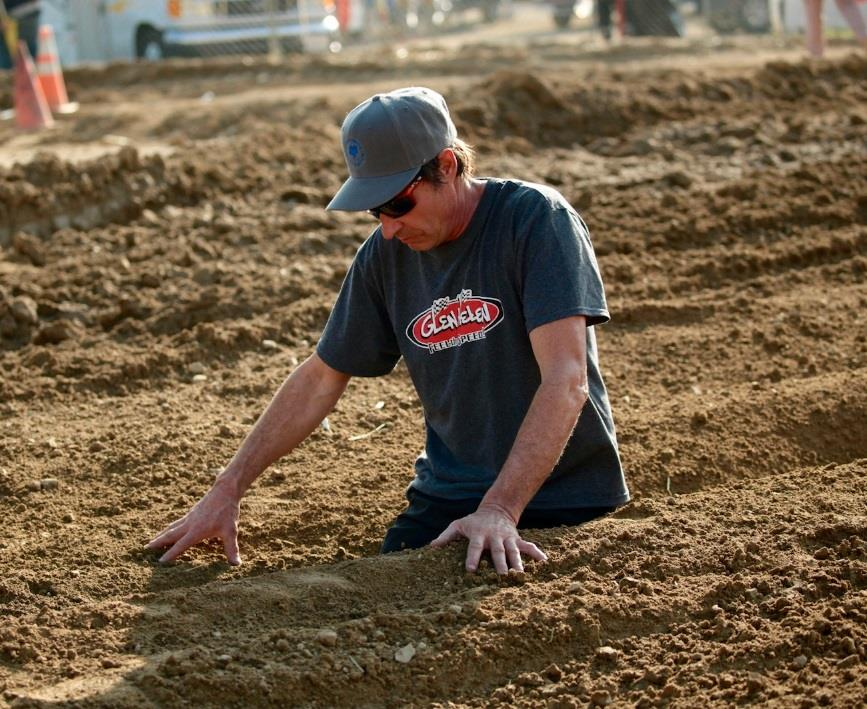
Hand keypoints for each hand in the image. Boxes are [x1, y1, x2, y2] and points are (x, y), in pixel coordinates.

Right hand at [145, 481, 241, 564]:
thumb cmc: (227, 512)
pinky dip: (169, 528)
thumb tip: (236, 564)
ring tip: (151, 542)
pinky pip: (177, 522)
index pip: (181, 545)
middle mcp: (189, 524)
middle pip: (170, 535)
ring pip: (172, 528)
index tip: (160, 562)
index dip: (171, 554)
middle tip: (145, 549)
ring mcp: (189, 517)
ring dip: (161, 535)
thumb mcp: (231, 531)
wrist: (225, 491)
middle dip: (158, 543)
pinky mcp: (191, 513)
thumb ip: (231, 549)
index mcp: (197, 531)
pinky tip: (169, 530)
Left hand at [429, 504, 546, 573]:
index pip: (474, 547)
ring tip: (521, 575)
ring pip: (514, 551)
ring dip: (518, 563)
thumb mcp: (458, 525)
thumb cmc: (474, 521)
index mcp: (479, 534)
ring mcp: (507, 538)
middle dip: (500, 564)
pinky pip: (528, 546)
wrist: (496, 509)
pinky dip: (536, 553)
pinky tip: (544, 562)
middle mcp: (494, 537)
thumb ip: (446, 536)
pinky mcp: (517, 539)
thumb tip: (431, 547)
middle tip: (503, 577)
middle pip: (497, 551)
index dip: (472, 558)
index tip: (471, 570)